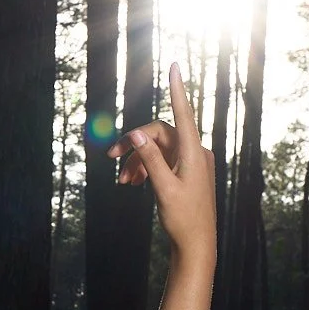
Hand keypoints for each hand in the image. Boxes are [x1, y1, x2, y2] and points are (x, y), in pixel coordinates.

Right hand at [107, 63, 215, 264]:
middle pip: (160, 134)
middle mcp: (195, 153)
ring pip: (159, 149)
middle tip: (111, 158)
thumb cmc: (182, 218)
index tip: (175, 66)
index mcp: (194, 153)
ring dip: (138, 160)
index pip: (183, 114)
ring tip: (122, 181)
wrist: (196, 244)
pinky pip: (163, 161)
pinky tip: (133, 183)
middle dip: (135, 144)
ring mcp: (192, 162)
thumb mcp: (163, 189)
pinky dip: (147, 167)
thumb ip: (151, 159)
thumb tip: (136, 133)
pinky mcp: (187, 172)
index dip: (177, 90)